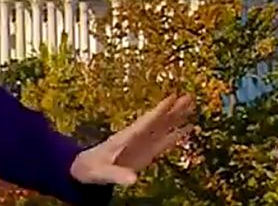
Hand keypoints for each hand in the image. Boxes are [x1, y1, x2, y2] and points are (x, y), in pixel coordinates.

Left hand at [70, 94, 193, 185]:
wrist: (85, 169)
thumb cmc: (91, 168)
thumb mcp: (102, 172)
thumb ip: (117, 175)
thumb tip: (134, 180)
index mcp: (127, 137)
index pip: (147, 122)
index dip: (159, 111)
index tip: (172, 97)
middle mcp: (138, 137)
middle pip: (159, 120)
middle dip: (174, 109)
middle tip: (189, 97)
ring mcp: (143, 143)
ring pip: (164, 127)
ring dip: (177, 117)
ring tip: (192, 106)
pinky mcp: (147, 151)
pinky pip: (165, 141)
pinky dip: (177, 134)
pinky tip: (187, 128)